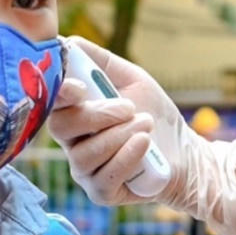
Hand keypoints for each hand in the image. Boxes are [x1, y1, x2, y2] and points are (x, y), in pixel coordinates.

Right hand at [47, 38, 235, 234]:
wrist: (184, 150)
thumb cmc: (153, 112)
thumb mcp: (131, 79)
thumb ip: (100, 61)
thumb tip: (68, 42)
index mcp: (74, 112)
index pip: (52, 102)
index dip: (61, 93)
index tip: (80, 87)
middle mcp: (72, 142)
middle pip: (62, 127)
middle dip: (98, 115)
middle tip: (130, 107)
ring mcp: (84, 170)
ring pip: (85, 153)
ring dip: (120, 135)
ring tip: (146, 124)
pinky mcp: (101, 192)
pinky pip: (103, 177)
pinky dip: (126, 157)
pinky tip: (144, 144)